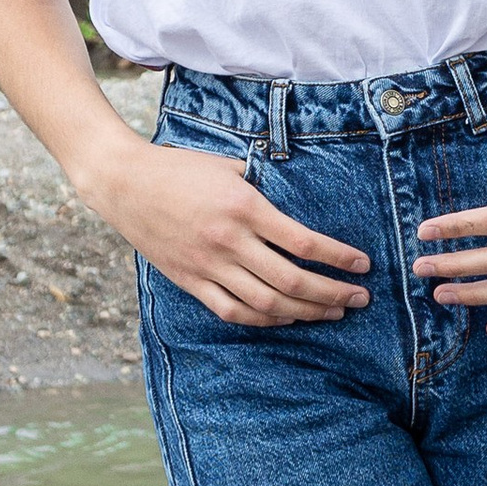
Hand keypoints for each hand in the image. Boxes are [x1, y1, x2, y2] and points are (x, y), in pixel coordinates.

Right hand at [92, 137, 370, 327]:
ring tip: (333, 312)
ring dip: (305, 312)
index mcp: (243, 207)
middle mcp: (228, 241)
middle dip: (332, 293)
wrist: (124, 183)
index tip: (362, 265)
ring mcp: (208, 266)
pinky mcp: (190, 281)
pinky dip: (265, 320)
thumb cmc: (179, 168)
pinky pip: (233, 312)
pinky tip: (288, 317)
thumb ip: (265, 184)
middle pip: (291, 281)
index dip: (338, 258)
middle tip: (360, 298)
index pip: (303, 242)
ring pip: (266, 304)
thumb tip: (302, 199)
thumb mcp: (228, 165)